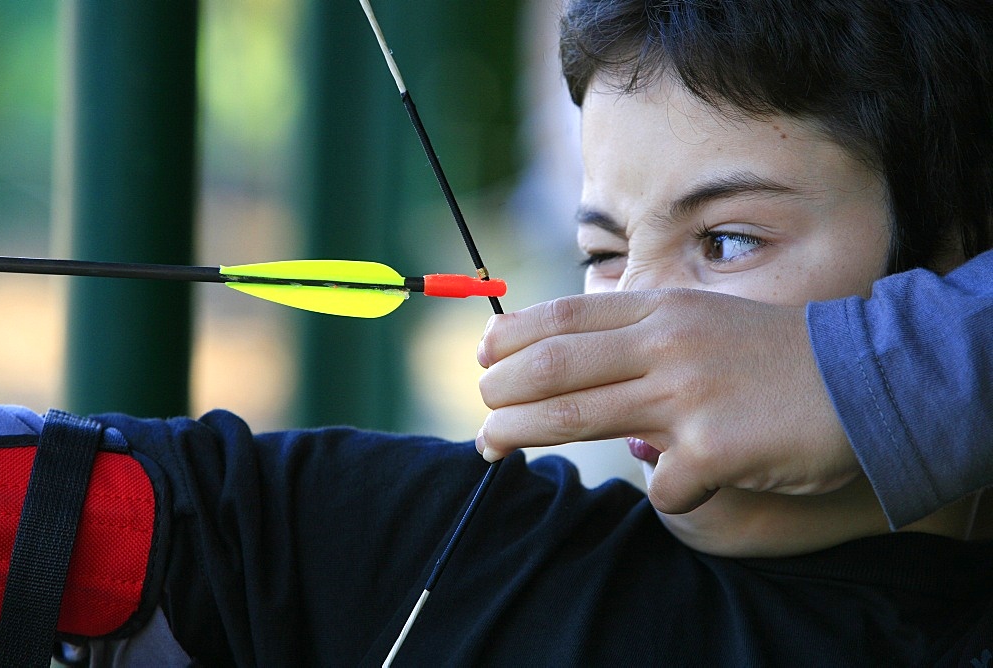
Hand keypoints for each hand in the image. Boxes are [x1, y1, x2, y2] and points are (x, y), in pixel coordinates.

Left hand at [476, 289, 859, 513]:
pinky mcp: (716, 448)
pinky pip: (662, 483)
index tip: (483, 356)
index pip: (565, 315)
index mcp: (663, 309)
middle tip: (480, 408)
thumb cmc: (775, 355)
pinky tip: (683, 484)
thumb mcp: (704, 322)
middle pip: (554, 367)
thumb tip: (575, 362)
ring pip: (576, 416)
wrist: (868, 378)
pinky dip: (665, 488)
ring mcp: (689, 394)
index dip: (511, 336)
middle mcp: (667, 343)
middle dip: (500, 389)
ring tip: (492, 443)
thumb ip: (643, 336)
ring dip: (521, 432)